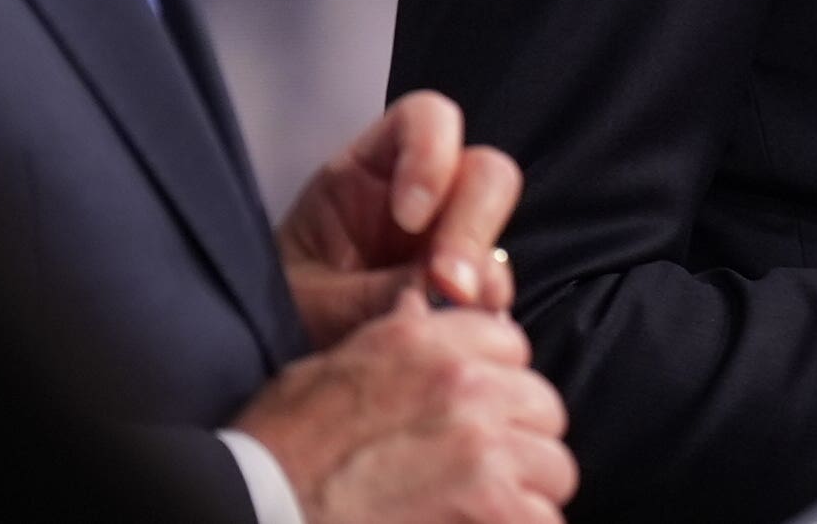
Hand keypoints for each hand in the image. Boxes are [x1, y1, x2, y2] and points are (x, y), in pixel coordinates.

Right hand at [231, 292, 576, 523]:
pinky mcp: (493, 513)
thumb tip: (424, 314)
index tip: (477, 412)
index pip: (512, 343)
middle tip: (480, 472)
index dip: (496, 381)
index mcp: (428, 342)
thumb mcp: (332, 363)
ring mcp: (486, 453)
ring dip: (525, 495)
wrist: (262, 507)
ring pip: (554, 469)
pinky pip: (545, 522)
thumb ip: (395, 338)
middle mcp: (467, 387)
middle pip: (543, 407)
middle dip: (520, 440)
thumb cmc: (284, 447)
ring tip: (479, 510)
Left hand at [277, 92, 522, 346]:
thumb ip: (376, 293)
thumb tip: (440, 295)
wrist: (291, 386)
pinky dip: (486, 322)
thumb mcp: (315, 300)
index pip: (425, 120)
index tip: (409, 218)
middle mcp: (421, 202)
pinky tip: (456, 345)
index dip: (432, 154)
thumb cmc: (283, 320)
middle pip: (485, 176)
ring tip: (451, 329)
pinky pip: (498, 299)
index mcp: (367, 173)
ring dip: (484, 282)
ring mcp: (447, 251)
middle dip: (470, 232)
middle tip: (448, 289)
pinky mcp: (465, 301)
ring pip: (499, 241)